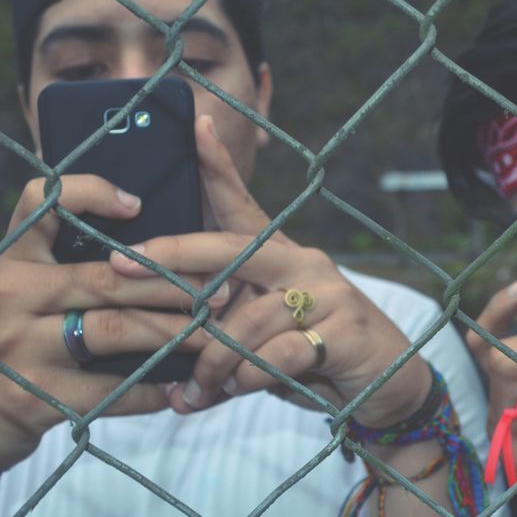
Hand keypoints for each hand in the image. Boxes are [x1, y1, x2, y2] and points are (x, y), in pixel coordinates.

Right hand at [0, 174, 223, 472]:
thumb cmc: (8, 347)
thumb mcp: (18, 297)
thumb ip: (62, 268)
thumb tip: (147, 247)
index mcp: (12, 262)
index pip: (43, 203)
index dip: (91, 193)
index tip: (138, 205)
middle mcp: (11, 296)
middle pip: (106, 279)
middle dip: (170, 283)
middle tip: (217, 289)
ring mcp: (20, 348)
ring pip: (114, 331)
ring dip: (171, 333)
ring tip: (210, 335)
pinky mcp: (35, 397)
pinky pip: (109, 390)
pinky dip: (149, 389)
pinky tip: (177, 387)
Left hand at [111, 116, 431, 428]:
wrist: (391, 388)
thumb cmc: (316, 361)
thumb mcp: (266, 344)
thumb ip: (226, 345)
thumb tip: (174, 378)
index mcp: (282, 259)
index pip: (244, 208)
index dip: (218, 167)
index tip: (196, 126)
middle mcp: (305, 264)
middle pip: (231, 249)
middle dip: (173, 254)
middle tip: (125, 264)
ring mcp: (328, 293)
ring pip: (246, 320)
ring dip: (215, 361)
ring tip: (201, 391)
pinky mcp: (345, 329)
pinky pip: (278, 352)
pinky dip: (249, 377)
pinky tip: (237, 391)